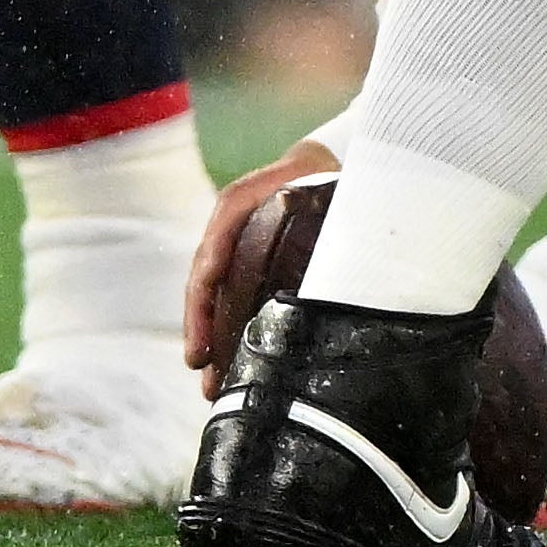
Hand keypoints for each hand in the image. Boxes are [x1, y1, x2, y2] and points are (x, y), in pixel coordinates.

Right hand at [192, 136, 337, 378]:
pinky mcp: (242, 265)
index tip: (204, 313)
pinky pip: (226, 298)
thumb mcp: (319, 180)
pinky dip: (223, 330)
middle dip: (200, 324)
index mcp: (239, 202)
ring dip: (209, 337)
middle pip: (205, 278)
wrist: (317, 163)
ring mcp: (231, 247)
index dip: (207, 283)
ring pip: (212, 295)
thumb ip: (324, 204)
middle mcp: (227, 226)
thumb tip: (347, 248)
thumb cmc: (318, 172)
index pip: (216, 243)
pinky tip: (227, 364)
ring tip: (210, 383)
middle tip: (199, 365)